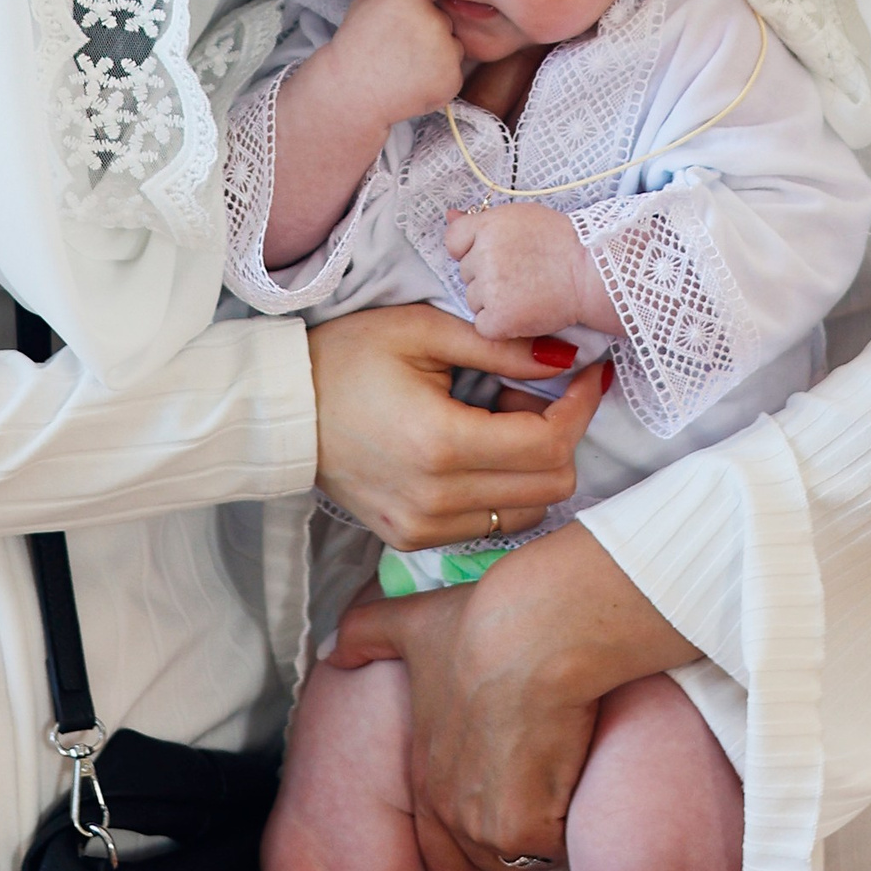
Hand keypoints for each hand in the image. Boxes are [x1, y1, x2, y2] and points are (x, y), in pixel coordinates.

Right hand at [308, 306, 612, 549]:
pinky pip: (490, 523)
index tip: (588, 376)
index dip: (580, 408)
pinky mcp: (413, 539)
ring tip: (502, 420)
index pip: (548, 445)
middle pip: (550, 485)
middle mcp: (436, 499)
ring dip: (534, 467)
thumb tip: (568, 358)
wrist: (283, 411)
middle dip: (561, 435)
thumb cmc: (346, 358)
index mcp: (440, 443)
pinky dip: (504, 489)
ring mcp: (423, 528)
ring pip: (527, 511)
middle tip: (534, 392)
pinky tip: (478, 450)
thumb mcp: (423, 331)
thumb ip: (501, 346)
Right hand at [326, 0, 466, 128]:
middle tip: (401, 49)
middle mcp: (434, 19)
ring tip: (406, 66)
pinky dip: (439, 79)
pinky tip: (413, 82)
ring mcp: (446, 51)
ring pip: (453, 46)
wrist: (349, 90)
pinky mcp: (452, 78)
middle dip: (429, 33)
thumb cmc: (354, 45)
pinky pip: (453, 73)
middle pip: (444, 21)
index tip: (397, 27)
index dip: (414, 12)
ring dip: (438, 55)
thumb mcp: (362, 2)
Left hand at [332, 528, 695, 870]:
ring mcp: (487, 827)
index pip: (438, 847)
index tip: (502, 791)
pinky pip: (553, 855)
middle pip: (479, 864)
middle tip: (535, 797)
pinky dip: (568, 831)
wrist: (537, 635)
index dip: (471, 829)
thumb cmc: (480, 625)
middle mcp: (449, 812)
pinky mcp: (528, 830)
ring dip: (538, 840)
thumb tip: (330, 650)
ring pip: (518, 864)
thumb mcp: (408, 623)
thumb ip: (363, 635)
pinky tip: (578, 785)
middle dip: (504, 843)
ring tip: (558, 789)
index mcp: (425, 778)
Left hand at [446, 202, 612, 340]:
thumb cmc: (563, 243)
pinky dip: (501, 325)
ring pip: (473, 300)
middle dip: (487, 275)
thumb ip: (481, 220)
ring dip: (493, 301)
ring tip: (528, 291)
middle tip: (523, 272)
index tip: (498, 255)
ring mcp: (489, 288)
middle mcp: (483, 254)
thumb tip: (450, 215)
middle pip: (466, 272)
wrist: (594, 274)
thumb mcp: (520, 217)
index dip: (472, 249)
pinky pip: (483, 326)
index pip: (454, 240)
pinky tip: (524, 311)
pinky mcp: (498, 319)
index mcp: (487, 225)